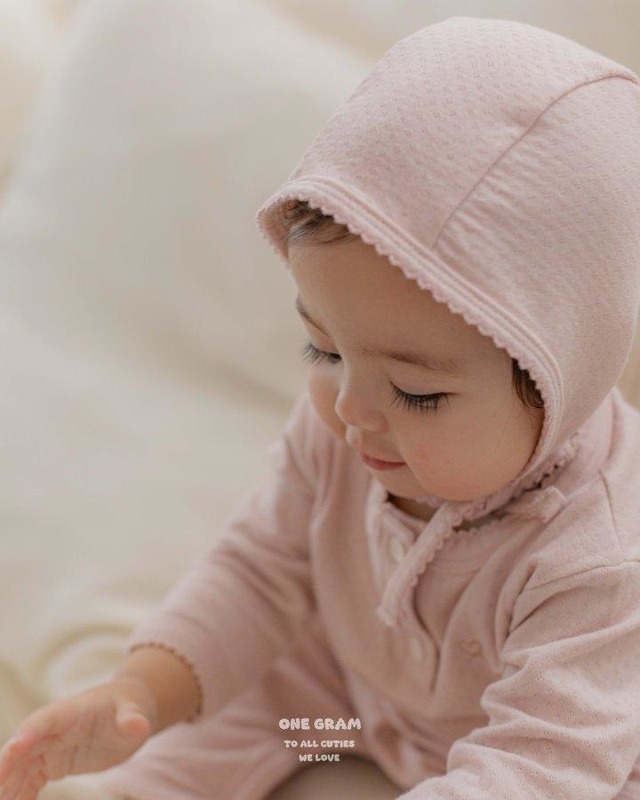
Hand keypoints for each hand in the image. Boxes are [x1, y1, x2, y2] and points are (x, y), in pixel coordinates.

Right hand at [0, 677, 157, 799]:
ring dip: (9, 784)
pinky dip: (20, 793)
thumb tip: (138, 726)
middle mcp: (53, 729)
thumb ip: (132, 719)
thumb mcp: (134, 712)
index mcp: (70, 711)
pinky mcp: (51, 763)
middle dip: (7, 766)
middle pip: (23, 746)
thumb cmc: (129, 707)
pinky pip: (29, 780)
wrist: (125, 712)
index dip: (28, 733)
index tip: (13, 748)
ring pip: (21, 766)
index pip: (44, 720)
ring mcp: (49, 747)